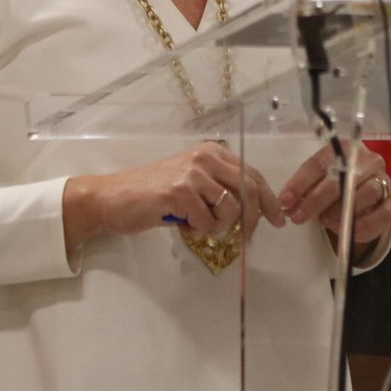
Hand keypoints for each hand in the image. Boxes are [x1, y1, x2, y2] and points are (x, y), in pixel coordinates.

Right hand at [65, 141, 285, 254]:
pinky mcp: (179, 191)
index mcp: (212, 152)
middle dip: (255, 217)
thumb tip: (252, 213)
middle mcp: (205, 157)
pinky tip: (183, 225)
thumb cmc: (153, 194)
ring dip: (221, 227)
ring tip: (201, 227)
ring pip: (231, 208)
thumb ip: (220, 189)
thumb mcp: (192, 183)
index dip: (268, 199)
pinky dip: (199, 230)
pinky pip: (207, 221)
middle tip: (249, 237)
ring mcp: (192, 173)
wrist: (113, 197)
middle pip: (249, 188)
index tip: (277, 218)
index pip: (252, 174)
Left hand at [278, 141, 390, 248]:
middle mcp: (368, 160)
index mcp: (345, 149)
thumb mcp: (319, 181)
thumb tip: (287, 203)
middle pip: (343, 178)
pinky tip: (347, 231)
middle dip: (317, 200)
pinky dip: (363, 226)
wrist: (366, 194)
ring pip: (366, 193)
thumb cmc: (338, 183)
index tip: (285, 200)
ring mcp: (383, 180)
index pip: (321, 163)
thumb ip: (305, 190)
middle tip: (299, 217)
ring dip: (342, 211)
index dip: (301, 182)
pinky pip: (382, 215)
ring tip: (325, 222)